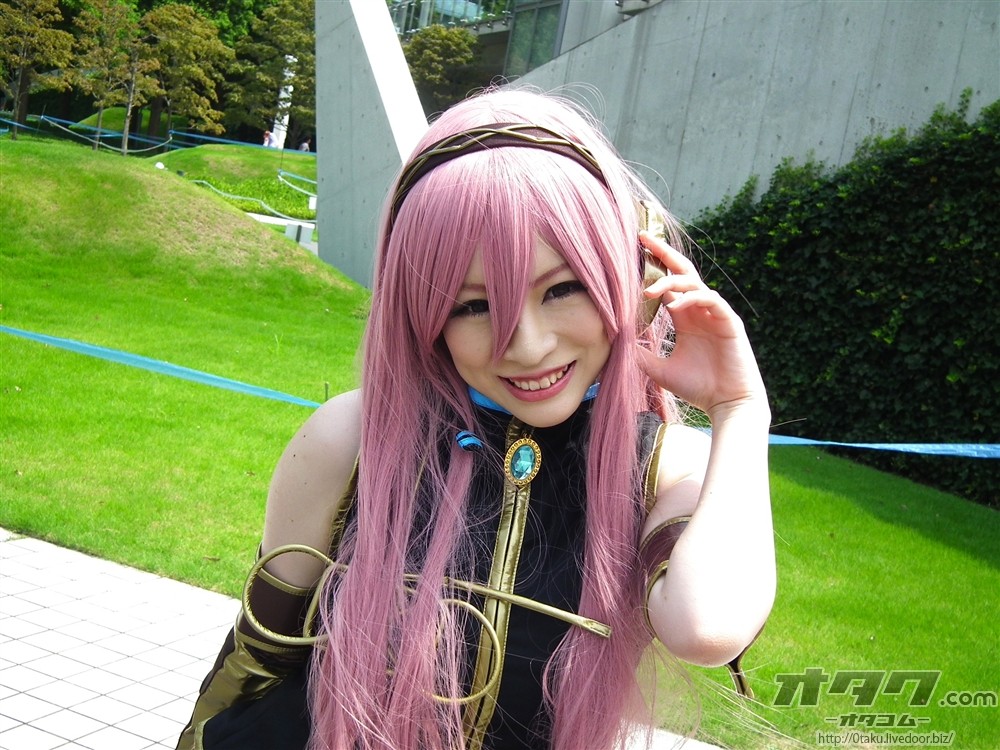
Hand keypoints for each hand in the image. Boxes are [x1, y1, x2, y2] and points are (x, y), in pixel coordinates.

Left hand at [637, 232, 768, 420]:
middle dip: (664, 252)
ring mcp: (715, 313)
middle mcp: (700, 310)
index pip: (668, 283)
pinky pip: (710, 300)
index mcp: (685, 316)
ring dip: (671, 282)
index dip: (653, 267)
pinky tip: (674, 306)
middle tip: (643, 238)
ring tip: (649, 291)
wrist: (727, 404)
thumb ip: (641, 355)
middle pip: (682, 271)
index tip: (632, 252)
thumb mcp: (660, 370)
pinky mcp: (729, 321)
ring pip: (694, 283)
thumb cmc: (698, 387)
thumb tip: (615, 345)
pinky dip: (691, 299)